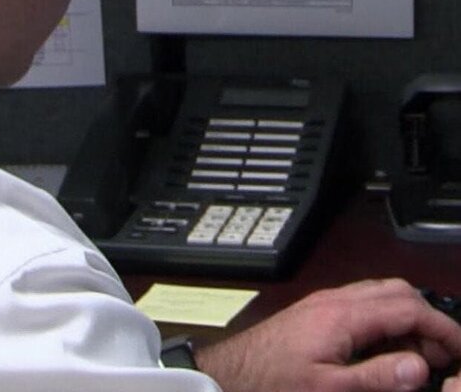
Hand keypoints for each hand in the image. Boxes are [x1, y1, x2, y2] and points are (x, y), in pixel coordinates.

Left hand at [194, 278, 460, 391]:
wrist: (233, 373)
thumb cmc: (273, 381)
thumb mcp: (329, 389)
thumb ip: (377, 376)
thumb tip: (421, 366)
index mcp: (344, 314)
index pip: (407, 306)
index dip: (441, 326)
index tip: (459, 348)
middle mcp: (337, 299)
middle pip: (397, 291)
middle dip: (427, 317)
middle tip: (442, 354)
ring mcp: (326, 303)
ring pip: (380, 294)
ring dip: (406, 318)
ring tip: (418, 357)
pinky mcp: (319, 312)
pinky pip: (363, 304)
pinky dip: (385, 320)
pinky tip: (386, 350)